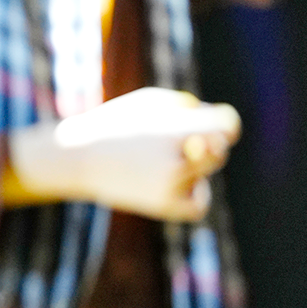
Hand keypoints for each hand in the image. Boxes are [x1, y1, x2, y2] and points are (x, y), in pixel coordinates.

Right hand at [6, 86, 239, 221]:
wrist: (77, 157)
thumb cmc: (117, 123)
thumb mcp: (152, 101)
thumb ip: (191, 109)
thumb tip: (224, 131)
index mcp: (177, 129)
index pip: (229, 128)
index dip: (224, 125)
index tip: (216, 125)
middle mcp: (178, 158)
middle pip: (220, 151)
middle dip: (206, 145)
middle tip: (180, 144)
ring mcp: (171, 185)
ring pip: (205, 174)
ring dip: (194, 166)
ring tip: (159, 161)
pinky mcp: (163, 205)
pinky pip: (197, 204)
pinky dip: (193, 194)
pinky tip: (173, 184)